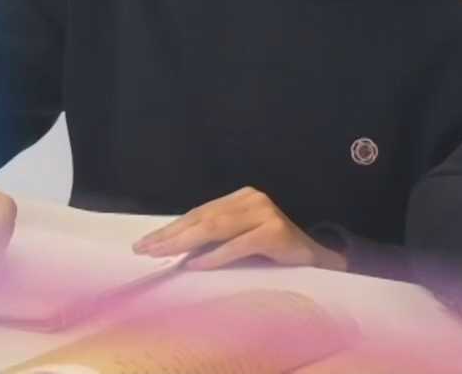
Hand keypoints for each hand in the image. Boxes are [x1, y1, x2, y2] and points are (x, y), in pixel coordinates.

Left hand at [132, 187, 346, 270]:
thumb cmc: (275, 253)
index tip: (145, 243)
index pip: (199, 213)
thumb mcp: (241, 239)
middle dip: (170, 235)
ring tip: (161, 255)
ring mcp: (265, 213)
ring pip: (215, 228)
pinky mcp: (274, 232)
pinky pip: (237, 245)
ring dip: (184, 244)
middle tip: (143, 249)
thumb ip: (216, 238)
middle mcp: (252, 199)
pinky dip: (214, 256)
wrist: (318, 261)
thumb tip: (175, 252)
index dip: (171, 228)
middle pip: (203, 218)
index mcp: (241, 197)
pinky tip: (194, 265)